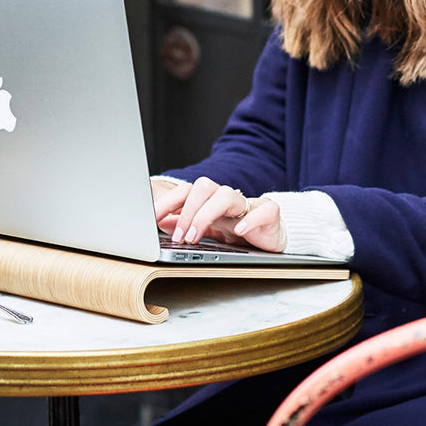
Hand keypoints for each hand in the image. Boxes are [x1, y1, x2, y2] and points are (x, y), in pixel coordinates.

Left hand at [151, 176, 285, 252]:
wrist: (273, 239)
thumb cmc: (240, 233)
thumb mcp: (209, 231)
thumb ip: (187, 224)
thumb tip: (163, 221)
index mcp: (211, 201)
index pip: (186, 191)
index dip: (168, 202)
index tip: (152, 218)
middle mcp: (228, 199)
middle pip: (204, 187)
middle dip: (187, 212)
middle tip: (178, 237)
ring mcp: (249, 205)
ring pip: (227, 195)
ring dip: (206, 215)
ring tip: (196, 237)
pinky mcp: (270, 214)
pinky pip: (263, 211)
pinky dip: (250, 220)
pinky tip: (239, 232)